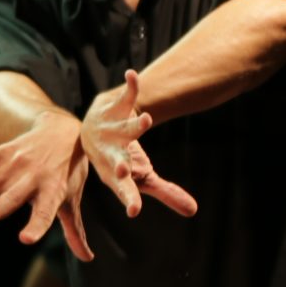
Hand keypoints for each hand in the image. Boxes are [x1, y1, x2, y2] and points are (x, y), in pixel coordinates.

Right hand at [0, 108, 95, 259]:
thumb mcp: (73, 199)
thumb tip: (87, 259)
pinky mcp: (3, 153)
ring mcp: (15, 165)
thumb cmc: (69, 172)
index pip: (44, 214)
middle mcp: (31, 179)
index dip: (36, 226)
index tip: (25, 239)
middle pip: (11, 197)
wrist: (63, 132)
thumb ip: (74, 231)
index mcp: (51, 192)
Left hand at [79, 70, 198, 220]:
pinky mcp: (114, 109)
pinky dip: (130, 87)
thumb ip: (166, 193)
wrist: (93, 130)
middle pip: (116, 160)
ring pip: (125, 128)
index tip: (134, 211)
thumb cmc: (119, 159)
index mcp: (116, 174)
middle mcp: (110, 153)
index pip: (124, 190)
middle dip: (120, 165)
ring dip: (136, 125)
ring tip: (148, 119)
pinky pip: (124, 98)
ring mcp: (111, 131)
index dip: (129, 199)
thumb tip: (193, 211)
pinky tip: (133, 75)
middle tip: (124, 170)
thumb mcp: (142, 177)